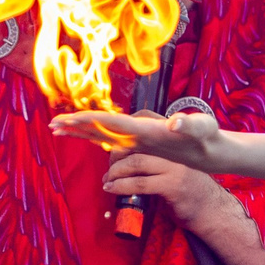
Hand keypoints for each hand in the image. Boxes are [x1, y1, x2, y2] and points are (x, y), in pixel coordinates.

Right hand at [50, 107, 223, 168]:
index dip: (89, 121)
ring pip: (103, 132)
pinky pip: (112, 141)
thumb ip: (191, 125)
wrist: (212, 145)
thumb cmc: (207, 138)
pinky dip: (96, 139)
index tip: (68, 120)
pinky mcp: (141, 143)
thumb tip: (177, 121)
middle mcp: (138, 128)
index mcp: (146, 127)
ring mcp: (138, 135)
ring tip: (58, 130)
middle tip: (52, 125)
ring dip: (81, 131)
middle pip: (101, 124)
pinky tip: (86, 139)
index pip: (112, 122)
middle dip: (76, 124)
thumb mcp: (202, 130)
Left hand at [101, 153, 234, 230]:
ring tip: (108, 182)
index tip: (112, 158)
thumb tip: (126, 164)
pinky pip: (140, 183)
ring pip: (136, 163)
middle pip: (136, 148)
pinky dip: (122, 186)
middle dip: (115, 159)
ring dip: (116, 173)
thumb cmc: (190, 193)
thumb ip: (155, 165)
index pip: (142, 139)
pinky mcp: (173, 186)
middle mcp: (174, 154)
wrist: (213, 212)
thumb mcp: (173, 173)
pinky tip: (114, 189)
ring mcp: (175, 169)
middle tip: (108, 172)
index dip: (122, 146)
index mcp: (173, 148)